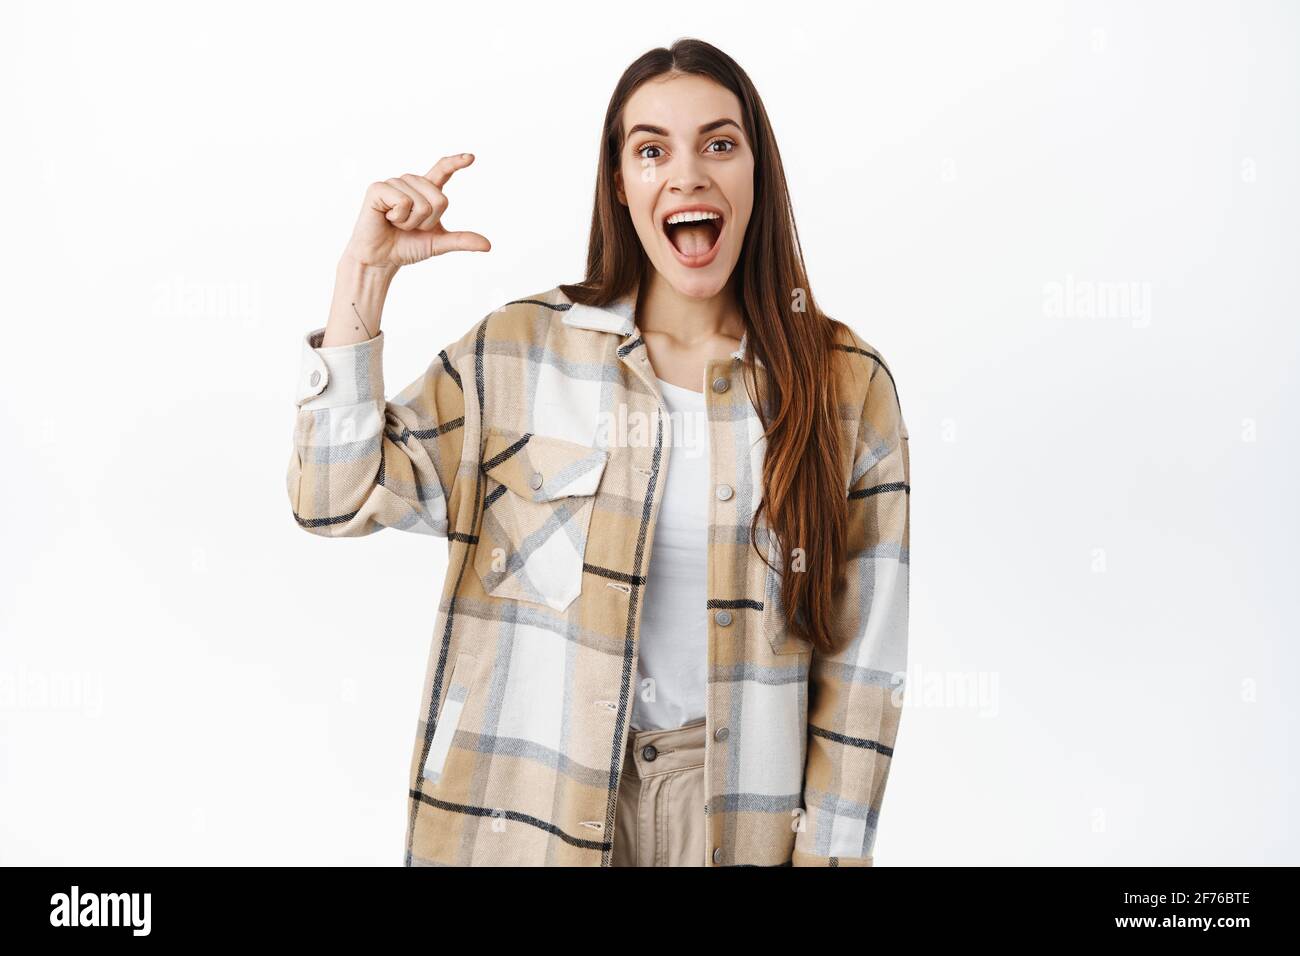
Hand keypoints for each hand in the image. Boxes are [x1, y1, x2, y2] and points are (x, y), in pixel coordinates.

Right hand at [342, 153, 491, 269]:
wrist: (381, 259)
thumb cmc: (407, 247)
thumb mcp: (438, 243)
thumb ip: (462, 240)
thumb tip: (488, 246)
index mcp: (426, 191)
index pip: (443, 170)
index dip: (456, 163)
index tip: (471, 157)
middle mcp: (411, 182)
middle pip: (440, 198)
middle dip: (428, 221)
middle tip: (409, 227)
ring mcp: (394, 183)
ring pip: (421, 202)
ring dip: (411, 222)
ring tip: (396, 223)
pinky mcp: (378, 188)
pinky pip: (403, 201)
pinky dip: (398, 217)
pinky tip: (386, 218)